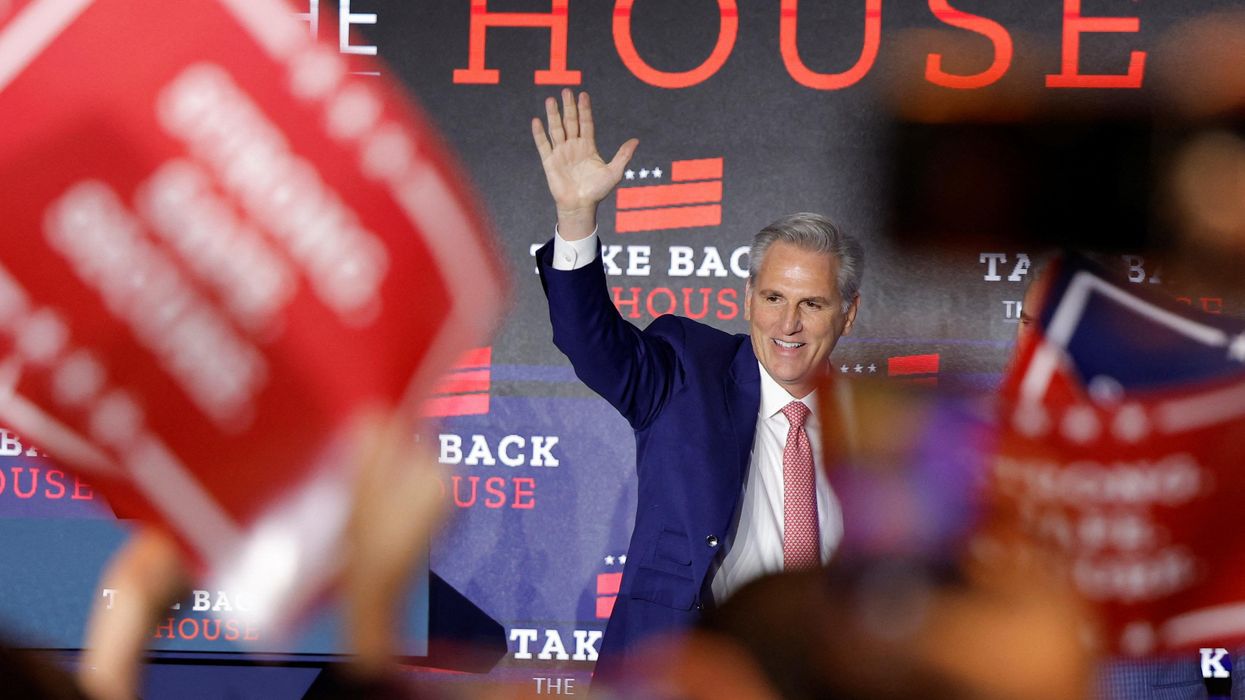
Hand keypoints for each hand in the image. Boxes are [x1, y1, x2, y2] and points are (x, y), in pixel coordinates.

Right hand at [532, 89, 637, 239]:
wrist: (581, 206)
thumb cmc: (597, 191)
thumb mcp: (614, 172)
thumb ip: (623, 155)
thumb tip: (636, 140)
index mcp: (588, 146)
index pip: (585, 123)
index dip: (584, 109)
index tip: (583, 95)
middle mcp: (573, 146)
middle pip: (570, 122)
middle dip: (568, 106)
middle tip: (566, 90)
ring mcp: (561, 153)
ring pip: (556, 129)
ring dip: (553, 115)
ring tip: (551, 100)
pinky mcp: (550, 161)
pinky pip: (543, 144)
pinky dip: (539, 133)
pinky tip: (537, 121)